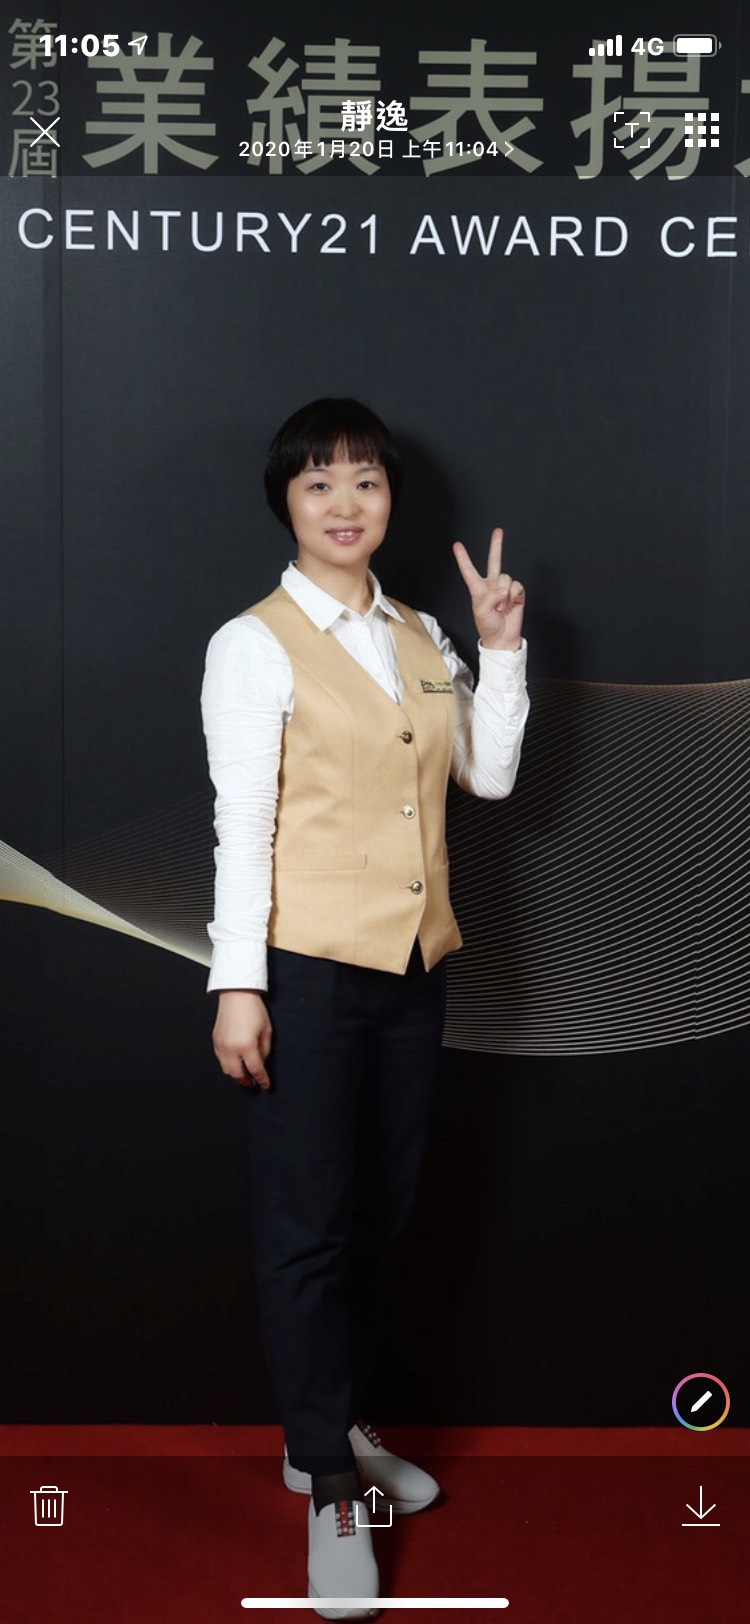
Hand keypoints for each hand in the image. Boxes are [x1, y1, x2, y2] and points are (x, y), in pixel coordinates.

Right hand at [213, 991, 272, 1087]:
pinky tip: (235, 1063)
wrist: (236, 994)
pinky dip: (228, 1065)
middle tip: (253, 1083)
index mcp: (247, 1045)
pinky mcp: (215, 1041)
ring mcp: (221, 1045)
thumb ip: (264, 1050)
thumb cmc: (253, 1009)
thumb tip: (260, 1063)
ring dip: (236, 1075)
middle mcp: (232, 1048)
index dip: (262, 1080)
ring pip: (227, 1070)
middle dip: (247, 1081)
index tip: (265, 1085)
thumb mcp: (266, 1030)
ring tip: (244, 1075)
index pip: (255, 1070)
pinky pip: (221, 1060)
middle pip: (238, 1075)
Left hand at [453, 528, 524, 650]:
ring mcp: (505, 588)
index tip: (457, 545)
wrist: (503, 638)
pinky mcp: (517, 593)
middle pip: (495, 561)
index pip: (469, 570)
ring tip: (501, 607)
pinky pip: (517, 586)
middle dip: (496, 545)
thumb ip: (490, 596)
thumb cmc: (487, 626)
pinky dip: (514, 596)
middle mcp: (492, 585)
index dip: (463, 558)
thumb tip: (503, 588)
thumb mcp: (481, 611)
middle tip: (498, 531)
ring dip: (504, 594)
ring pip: (506, 577)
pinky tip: (511, 605)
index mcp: (478, 589)